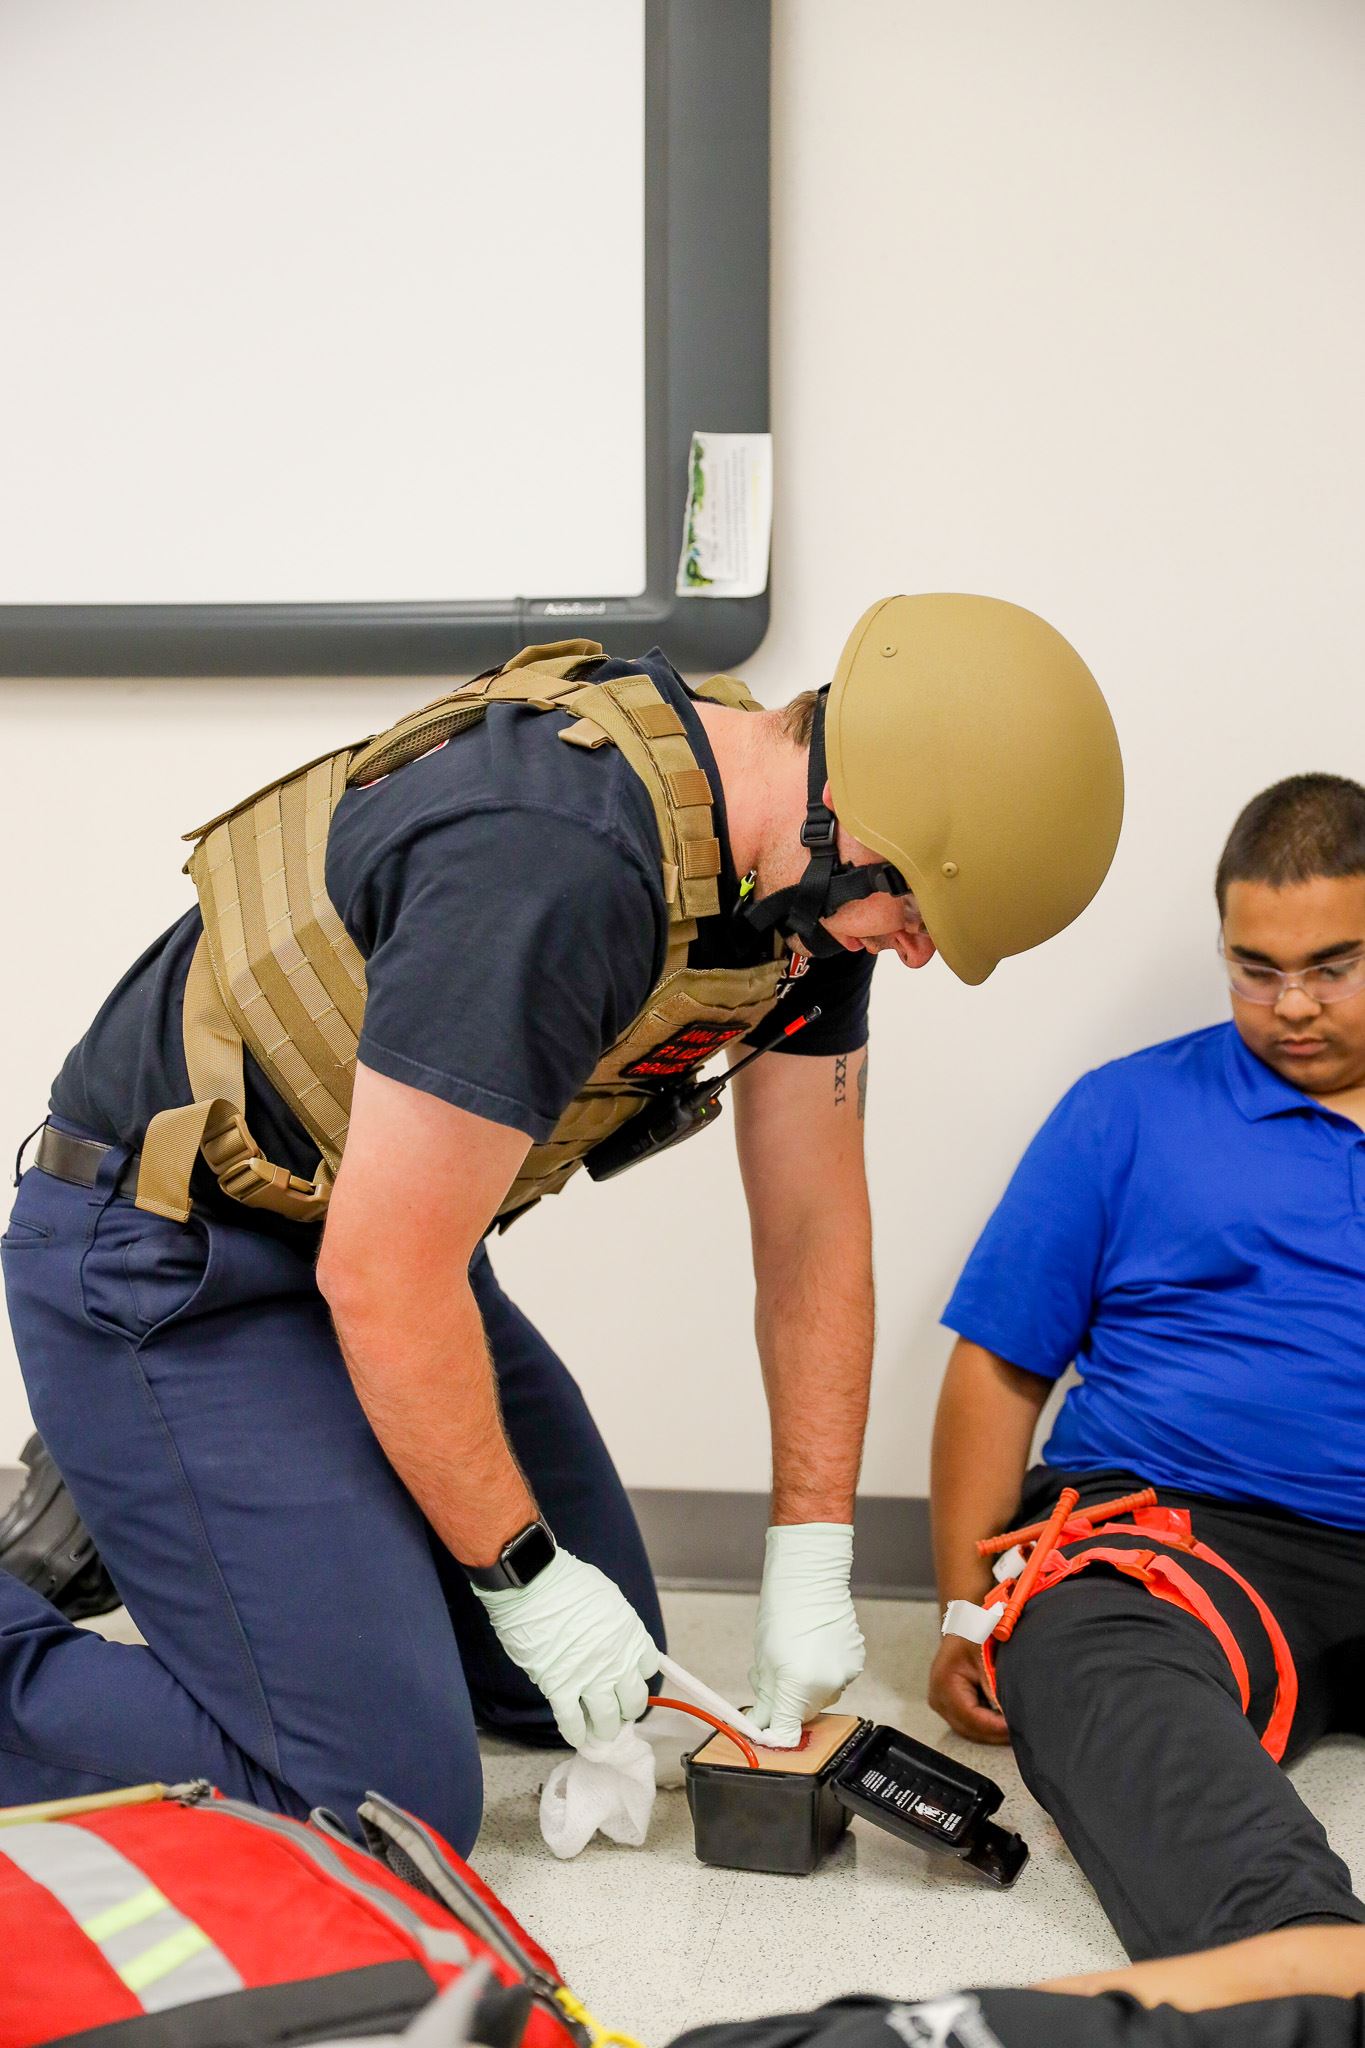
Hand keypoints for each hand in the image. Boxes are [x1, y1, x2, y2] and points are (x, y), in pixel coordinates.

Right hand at [473, 1549, 659, 1748]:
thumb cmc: (567, 1582)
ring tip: (600, 1732)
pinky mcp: (560, 1688)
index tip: (628, 1678)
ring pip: (608, 1720)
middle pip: (634, 1701)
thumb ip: (616, 1625)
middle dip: (626, 1709)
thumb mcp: (608, 1598)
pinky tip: (576, 1736)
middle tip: (616, 1710)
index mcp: (631, 1635)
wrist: (533, 1584)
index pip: (649, 1668)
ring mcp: (590, 1678)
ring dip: (604, 1729)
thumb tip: (614, 1641)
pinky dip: (575, 1733)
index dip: (637, 1675)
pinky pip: (572, 1721)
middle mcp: (617, 1661)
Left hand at [748, 1523, 864, 1747]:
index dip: (773, 1734)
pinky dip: (823, 1672)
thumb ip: (765, 1696)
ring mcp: (845, 1675)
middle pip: (803, 1714)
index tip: (764, 1728)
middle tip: (773, 1678)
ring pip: (820, 1697)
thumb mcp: (763, 1659)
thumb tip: (761, 1722)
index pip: (786, 1733)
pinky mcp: (856, 1663)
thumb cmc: (781, 1612)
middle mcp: (825, 1686)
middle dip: (787, 1704)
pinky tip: (813, 1649)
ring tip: (795, 1656)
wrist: (809, 1579)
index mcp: (797, 1686)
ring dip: (806, 1687)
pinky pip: (836, 1679)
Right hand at [928, 1632, 1008, 1743]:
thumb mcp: (986, 1652)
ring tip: (1015, 1724)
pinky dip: (988, 1724)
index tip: (1017, 1726)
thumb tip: (1006, 1714)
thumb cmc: (973, 1630)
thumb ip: (993, 1682)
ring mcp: (942, 1704)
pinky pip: (970, 1723)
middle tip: (1021, 1730)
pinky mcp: (950, 1706)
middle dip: (995, 1732)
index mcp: (944, 1683)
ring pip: (970, 1730)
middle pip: (969, 1728)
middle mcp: (938, 1697)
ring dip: (992, 1730)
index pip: (971, 1717)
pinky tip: (1004, 1718)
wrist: (964, 1622)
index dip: (995, 1726)